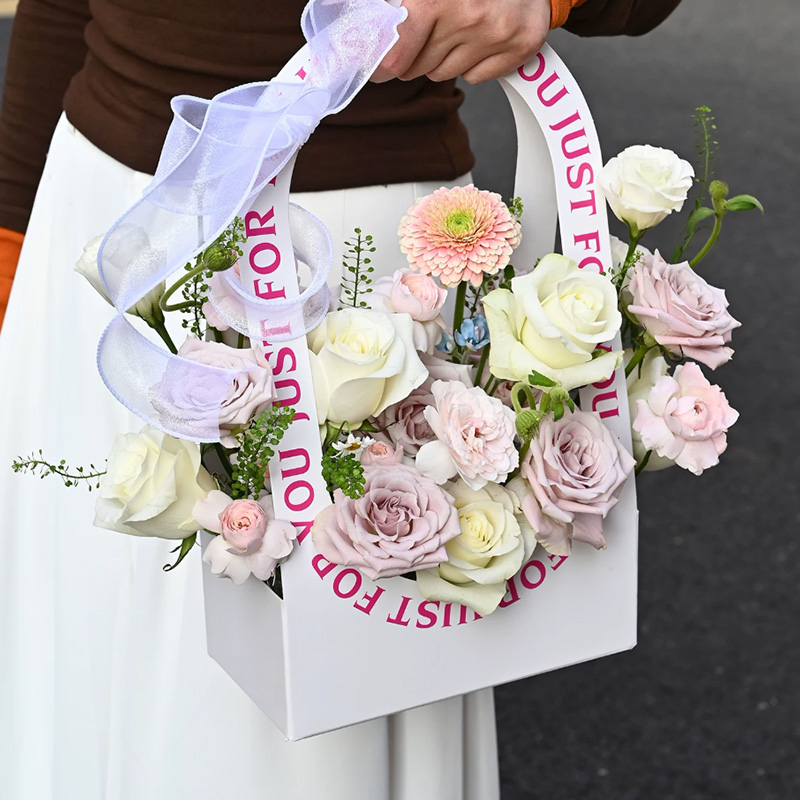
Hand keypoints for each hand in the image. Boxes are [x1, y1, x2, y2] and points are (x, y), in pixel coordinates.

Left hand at [372, 0, 550, 84]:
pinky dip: (471, 63)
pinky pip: (475, 77)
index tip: (380, 67)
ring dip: (442, 59)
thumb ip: (400, 5)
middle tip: (426, 34)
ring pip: (444, 74)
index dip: (384, 65)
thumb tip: (364, 23)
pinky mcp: (519, 46)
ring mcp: (497, 34)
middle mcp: (470, 16)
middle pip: (419, 68)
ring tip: (456, 30)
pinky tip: (478, 38)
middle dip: (416, 56)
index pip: (397, 56)